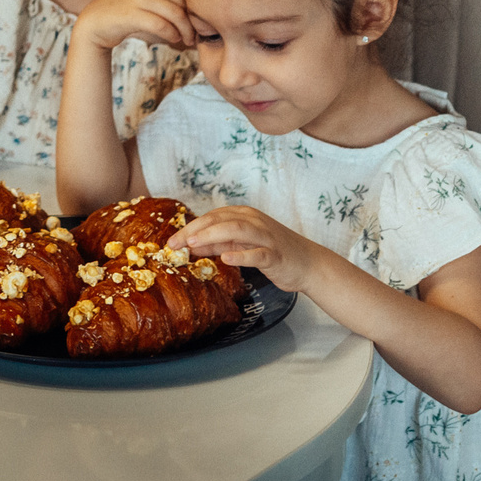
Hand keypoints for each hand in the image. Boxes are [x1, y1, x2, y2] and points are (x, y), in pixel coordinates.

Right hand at [73, 0, 193, 50]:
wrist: (97, 20)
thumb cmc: (129, 12)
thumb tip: (202, 10)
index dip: (197, 10)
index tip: (199, 25)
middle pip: (185, 4)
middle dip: (193, 23)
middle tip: (195, 37)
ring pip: (176, 14)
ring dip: (185, 31)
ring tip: (186, 40)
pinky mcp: (133, 13)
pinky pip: (162, 25)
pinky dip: (172, 34)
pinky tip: (173, 39)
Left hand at [171, 206, 327, 291]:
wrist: (308, 264)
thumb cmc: (273, 253)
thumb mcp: (241, 245)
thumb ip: (218, 242)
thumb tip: (190, 244)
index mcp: (244, 215)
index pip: (212, 216)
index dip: (190, 227)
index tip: (171, 241)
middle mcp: (254, 221)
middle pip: (220, 220)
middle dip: (194, 230)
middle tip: (175, 243)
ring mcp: (266, 237)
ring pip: (236, 230)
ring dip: (212, 235)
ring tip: (193, 244)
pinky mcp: (276, 255)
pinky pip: (257, 253)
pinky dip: (241, 255)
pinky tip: (226, 259)